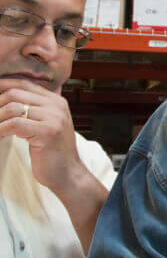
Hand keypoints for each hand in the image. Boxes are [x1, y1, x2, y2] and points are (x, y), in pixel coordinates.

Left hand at [0, 80, 84, 194]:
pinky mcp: (48, 132)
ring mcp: (54, 118)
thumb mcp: (45, 125)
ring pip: (13, 108)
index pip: (23, 83)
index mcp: (56, 101)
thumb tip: (6, 99)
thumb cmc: (51, 152)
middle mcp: (57, 106)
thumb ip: (33, 110)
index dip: (2, 87)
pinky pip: (14, 124)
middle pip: (15, 93)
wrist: (68, 174)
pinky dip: (0, 130)